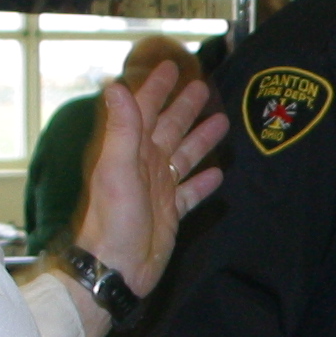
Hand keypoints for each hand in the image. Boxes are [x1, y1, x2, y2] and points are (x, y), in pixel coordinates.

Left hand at [77, 61, 229, 295]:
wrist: (115, 268)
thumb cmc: (114, 220)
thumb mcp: (117, 169)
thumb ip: (122, 128)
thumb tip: (115, 86)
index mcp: (131, 151)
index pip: (146, 110)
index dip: (157, 88)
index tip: (172, 67)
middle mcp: (145, 166)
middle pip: (169, 129)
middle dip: (184, 107)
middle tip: (202, 87)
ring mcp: (158, 190)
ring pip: (184, 156)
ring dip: (200, 139)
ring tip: (221, 122)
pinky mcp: (171, 213)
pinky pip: (190, 192)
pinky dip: (203, 183)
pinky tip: (218, 175)